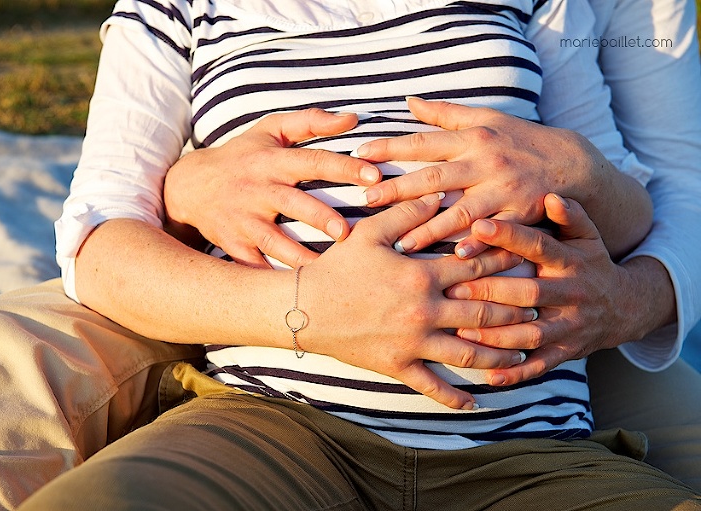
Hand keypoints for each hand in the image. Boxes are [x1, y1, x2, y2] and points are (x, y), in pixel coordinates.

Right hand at [164, 109, 380, 267]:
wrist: (190, 186)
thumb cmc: (242, 156)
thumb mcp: (270, 130)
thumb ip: (311, 122)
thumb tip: (353, 118)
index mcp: (272, 161)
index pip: (312, 160)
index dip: (344, 167)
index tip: (374, 176)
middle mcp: (258, 190)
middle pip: (293, 203)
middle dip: (320, 218)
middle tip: (347, 232)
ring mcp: (244, 220)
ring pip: (275, 242)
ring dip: (301, 257)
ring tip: (330, 273)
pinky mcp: (234, 246)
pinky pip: (256, 266)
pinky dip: (274, 282)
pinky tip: (299, 296)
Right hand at [298, 194, 537, 408]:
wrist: (305, 308)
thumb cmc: (337, 267)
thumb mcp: (370, 233)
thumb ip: (407, 212)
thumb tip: (439, 194)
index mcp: (422, 275)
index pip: (476, 268)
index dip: (506, 263)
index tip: (530, 261)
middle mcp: (425, 311)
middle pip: (484, 312)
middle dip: (517, 311)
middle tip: (542, 310)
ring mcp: (414, 342)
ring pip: (469, 352)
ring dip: (501, 354)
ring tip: (524, 353)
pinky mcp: (399, 365)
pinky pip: (433, 386)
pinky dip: (456, 397)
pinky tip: (477, 402)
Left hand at [356, 97, 604, 256]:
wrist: (571, 162)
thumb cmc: (519, 140)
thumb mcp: (486, 119)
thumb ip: (445, 114)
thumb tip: (408, 102)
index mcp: (472, 139)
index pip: (424, 142)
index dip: (391, 148)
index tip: (360, 155)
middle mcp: (485, 163)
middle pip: (435, 177)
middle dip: (399, 189)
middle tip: (366, 200)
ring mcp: (504, 190)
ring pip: (461, 211)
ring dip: (431, 228)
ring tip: (402, 244)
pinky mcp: (522, 213)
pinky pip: (497, 232)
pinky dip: (480, 244)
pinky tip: (458, 257)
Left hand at [444, 193, 637, 385]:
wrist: (625, 308)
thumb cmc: (591, 264)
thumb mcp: (587, 237)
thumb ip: (571, 216)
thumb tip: (550, 195)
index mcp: (571, 262)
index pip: (539, 245)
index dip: (509, 235)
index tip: (477, 226)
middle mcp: (571, 294)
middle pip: (530, 293)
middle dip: (492, 292)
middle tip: (453, 289)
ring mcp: (570, 326)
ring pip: (531, 334)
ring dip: (496, 336)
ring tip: (461, 331)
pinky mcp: (567, 352)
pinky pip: (540, 366)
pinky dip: (515, 373)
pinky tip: (488, 375)